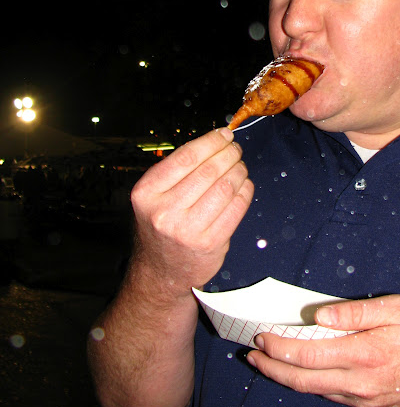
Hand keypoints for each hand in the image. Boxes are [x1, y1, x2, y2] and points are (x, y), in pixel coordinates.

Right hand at [130, 127, 253, 293]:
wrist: (161, 272)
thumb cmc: (161, 225)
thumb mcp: (154, 196)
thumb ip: (177, 171)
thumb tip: (216, 141)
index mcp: (146, 193)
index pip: (186, 156)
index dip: (211, 141)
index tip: (224, 134)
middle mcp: (164, 212)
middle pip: (208, 170)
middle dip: (228, 154)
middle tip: (235, 149)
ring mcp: (187, 230)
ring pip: (225, 187)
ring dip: (239, 170)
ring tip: (240, 166)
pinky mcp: (210, 244)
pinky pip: (236, 208)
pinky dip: (245, 191)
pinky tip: (244, 185)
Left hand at [247, 295, 399, 406]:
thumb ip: (356, 313)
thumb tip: (318, 317)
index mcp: (365, 354)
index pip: (308, 355)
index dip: (279, 347)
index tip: (261, 335)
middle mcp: (362, 383)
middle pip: (304, 381)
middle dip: (272, 368)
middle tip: (252, 354)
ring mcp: (368, 399)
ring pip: (317, 392)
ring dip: (288, 378)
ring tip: (269, 362)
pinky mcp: (374, 406)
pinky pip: (335, 396)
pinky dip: (313, 384)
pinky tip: (306, 372)